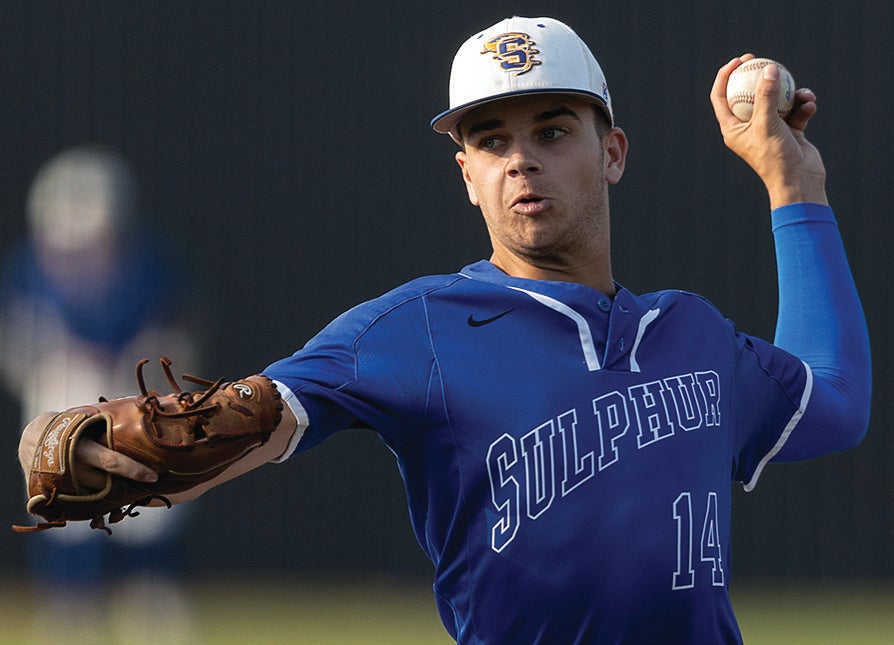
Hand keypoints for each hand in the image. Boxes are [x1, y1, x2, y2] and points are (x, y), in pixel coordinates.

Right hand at [18, 412, 158, 490]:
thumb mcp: (86, 420)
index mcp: (81, 447)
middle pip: (106, 483)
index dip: (135, 470)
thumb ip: (108, 423)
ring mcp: (63, 484)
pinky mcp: (56, 495)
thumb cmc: (70, 425)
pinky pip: (83, 501)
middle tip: (148, 482)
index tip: (154, 475)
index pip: (112, 463)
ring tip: (125, 482)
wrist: (31, 438)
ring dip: (112, 491)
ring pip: (96, 494)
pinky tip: (106, 490)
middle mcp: (72, 468)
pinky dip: (97, 497)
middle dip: (127, 485)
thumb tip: (141, 409)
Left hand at [710, 54, 827, 208]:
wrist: (800, 181)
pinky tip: (810, 105)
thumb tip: (768, 69)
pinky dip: (803, 105)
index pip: (721, 98)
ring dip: (792, 93)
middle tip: (763, 60)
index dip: (725, 76)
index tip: (738, 60)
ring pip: (777, 100)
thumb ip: (766, 96)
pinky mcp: (789, 130)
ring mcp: (769, 128)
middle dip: (757, 76)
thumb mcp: (768, 124)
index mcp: (733, 128)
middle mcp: (748, 127)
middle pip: (748, 94)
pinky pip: (795, 109)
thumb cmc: (775, 157)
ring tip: (802, 93)